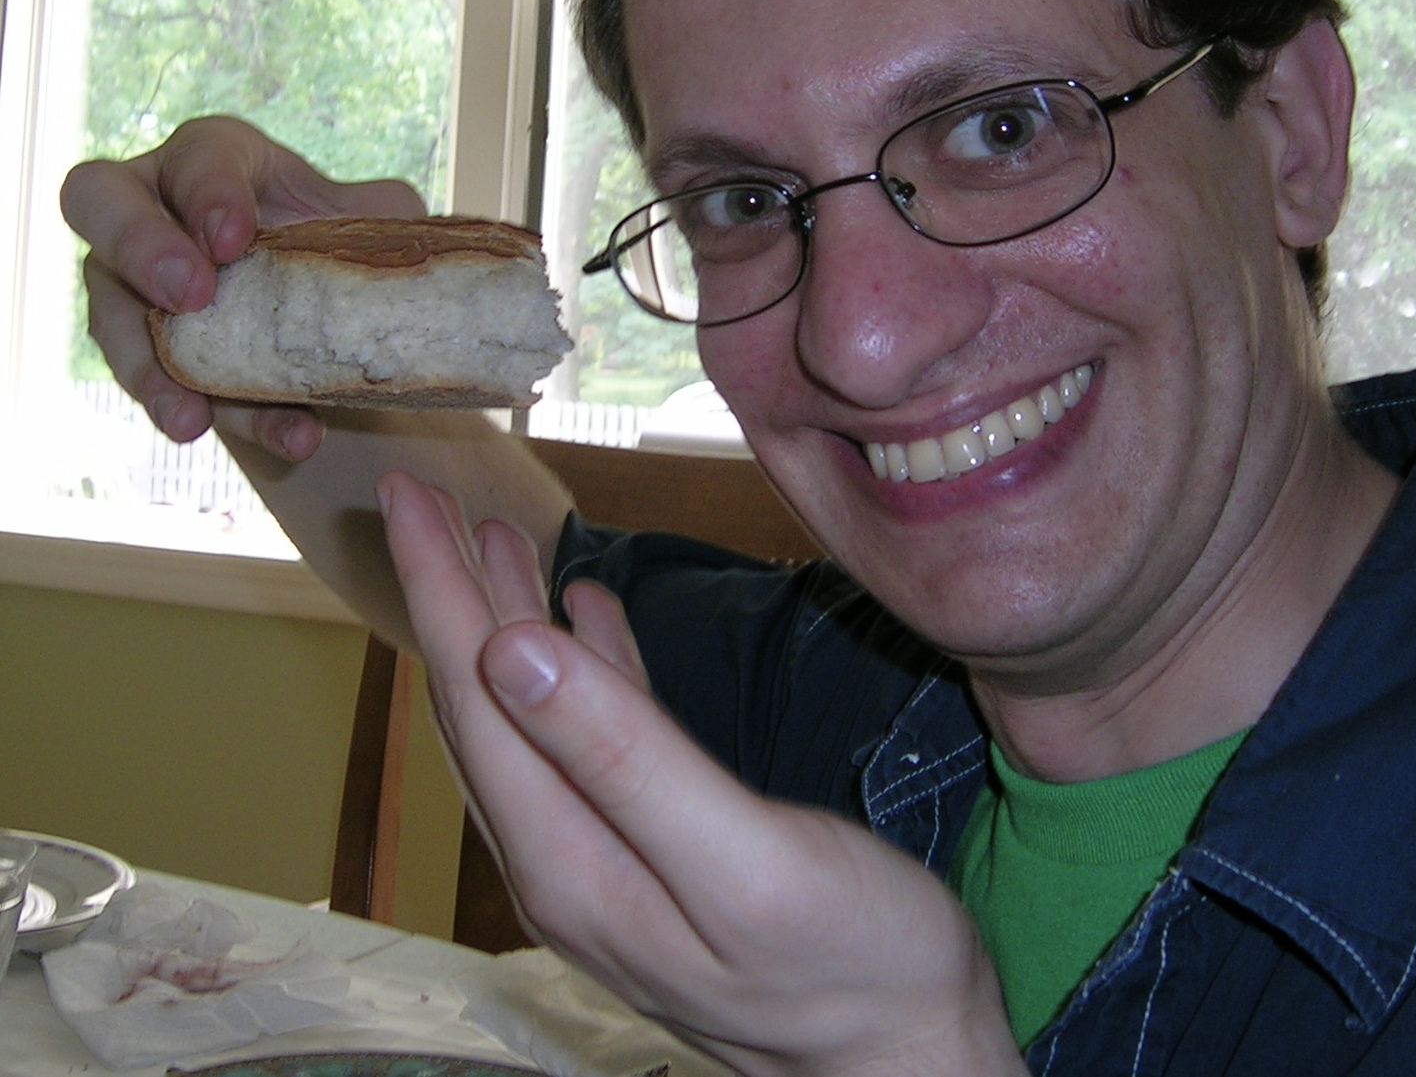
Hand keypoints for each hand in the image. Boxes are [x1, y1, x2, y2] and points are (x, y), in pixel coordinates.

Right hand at [59, 116, 422, 460]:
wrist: (331, 306)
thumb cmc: (336, 235)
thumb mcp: (370, 215)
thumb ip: (388, 217)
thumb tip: (430, 238)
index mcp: (214, 158)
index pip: (196, 157)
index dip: (207, 193)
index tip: (233, 238)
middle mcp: (151, 206)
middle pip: (98, 204)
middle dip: (141, 249)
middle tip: (191, 297)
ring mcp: (132, 282)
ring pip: (111, 318)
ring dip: (153, 372)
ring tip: (191, 419)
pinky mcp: (150, 352)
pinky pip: (170, 385)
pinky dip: (227, 419)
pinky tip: (285, 438)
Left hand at [377, 472, 1025, 1076]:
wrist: (911, 1059)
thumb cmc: (854, 963)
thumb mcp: (745, 861)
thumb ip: (628, 760)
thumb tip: (513, 653)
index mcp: (570, 859)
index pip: (477, 697)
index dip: (438, 589)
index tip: (407, 494)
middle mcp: (563, 864)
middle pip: (484, 704)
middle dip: (450, 592)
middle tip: (424, 491)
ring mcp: (605, 863)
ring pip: (529, 719)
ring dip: (505, 621)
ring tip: (493, 534)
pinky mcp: (655, 857)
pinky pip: (589, 742)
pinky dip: (580, 668)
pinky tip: (583, 617)